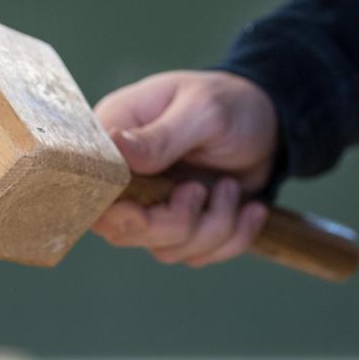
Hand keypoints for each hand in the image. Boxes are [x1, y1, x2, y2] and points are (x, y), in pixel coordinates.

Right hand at [91, 70, 276, 265]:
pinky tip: (251, 209)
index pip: (90, 190)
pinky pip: (197, 256)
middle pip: (123, 231)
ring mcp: (153, 208)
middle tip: (199, 189)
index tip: (144, 209)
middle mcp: (125, 181)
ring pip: (166, 250)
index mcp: (113, 143)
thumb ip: (159, 137)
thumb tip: (113, 146)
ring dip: (212, 227)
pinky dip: (232, 238)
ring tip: (231, 187)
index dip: (113, 210)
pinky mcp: (183, 228)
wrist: (269, 122)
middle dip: (174, 223)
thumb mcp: (201, 111)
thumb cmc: (229, 103)